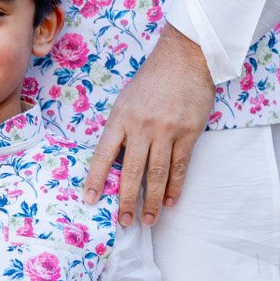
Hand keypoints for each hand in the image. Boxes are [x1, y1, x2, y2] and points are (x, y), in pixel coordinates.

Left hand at [83, 23, 214, 227]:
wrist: (184, 59)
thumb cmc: (151, 81)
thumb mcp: (126, 101)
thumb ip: (121, 129)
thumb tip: (114, 163)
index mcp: (121, 118)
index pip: (104, 154)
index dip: (96, 178)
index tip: (90, 199)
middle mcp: (142, 126)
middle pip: (131, 170)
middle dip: (126, 199)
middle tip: (124, 221)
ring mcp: (166, 131)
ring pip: (157, 173)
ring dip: (152, 200)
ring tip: (147, 220)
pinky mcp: (188, 133)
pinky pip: (180, 166)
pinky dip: (175, 186)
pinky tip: (170, 201)